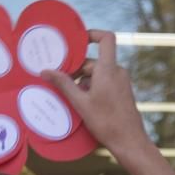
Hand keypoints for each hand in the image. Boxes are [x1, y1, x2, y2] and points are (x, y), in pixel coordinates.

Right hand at [42, 30, 150, 158]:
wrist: (129, 141)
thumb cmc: (106, 122)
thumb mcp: (80, 102)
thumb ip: (63, 84)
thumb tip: (45, 71)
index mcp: (109, 69)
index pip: (106, 38)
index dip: (92, 34)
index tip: (76, 41)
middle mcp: (118, 72)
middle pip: (93, 61)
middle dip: (76, 69)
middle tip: (58, 81)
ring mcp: (122, 82)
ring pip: (97, 73)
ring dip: (82, 81)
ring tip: (68, 96)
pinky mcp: (122, 91)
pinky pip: (104, 82)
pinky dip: (92, 87)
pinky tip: (81, 102)